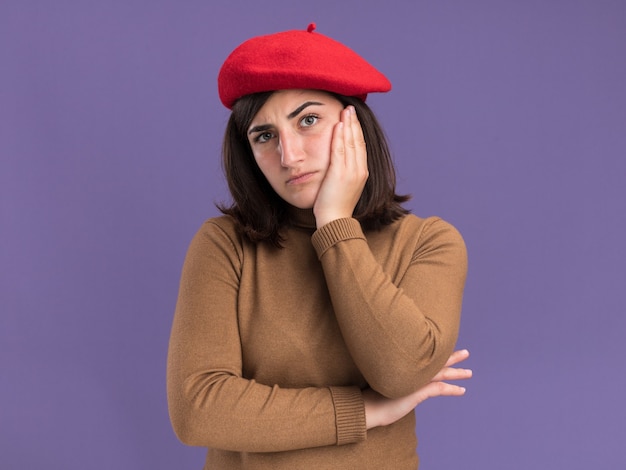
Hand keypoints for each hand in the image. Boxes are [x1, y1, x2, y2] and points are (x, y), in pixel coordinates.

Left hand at [313, 105, 367, 227]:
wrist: (334, 220)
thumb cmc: (335, 206)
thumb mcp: (345, 186)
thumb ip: (345, 172)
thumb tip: (341, 162)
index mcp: (362, 173)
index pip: (361, 146)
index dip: (358, 130)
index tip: (353, 118)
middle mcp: (360, 170)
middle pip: (358, 141)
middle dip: (354, 123)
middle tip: (350, 108)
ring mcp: (351, 172)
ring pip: (351, 143)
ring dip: (348, 125)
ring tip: (345, 111)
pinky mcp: (339, 173)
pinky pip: (340, 151)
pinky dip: (340, 137)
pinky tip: (339, 125)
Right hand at [363, 349, 471, 429]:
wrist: (368, 406)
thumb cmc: (374, 397)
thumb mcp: (388, 384)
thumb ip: (398, 379)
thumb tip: (404, 380)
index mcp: (406, 368)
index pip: (426, 359)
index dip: (438, 355)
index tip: (447, 351)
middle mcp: (412, 372)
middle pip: (437, 361)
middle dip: (453, 357)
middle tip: (466, 353)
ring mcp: (416, 381)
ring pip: (442, 373)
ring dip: (457, 373)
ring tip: (469, 373)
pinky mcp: (418, 392)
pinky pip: (440, 388)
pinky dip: (452, 389)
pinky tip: (462, 390)